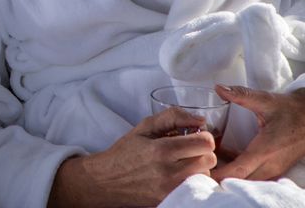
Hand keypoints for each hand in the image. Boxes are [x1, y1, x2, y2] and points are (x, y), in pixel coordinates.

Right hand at [49, 108, 216, 207]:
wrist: (107, 180)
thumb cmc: (125, 152)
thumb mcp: (144, 127)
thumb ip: (172, 117)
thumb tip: (199, 119)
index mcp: (162, 149)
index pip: (206, 142)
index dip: (202, 136)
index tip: (193, 136)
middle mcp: (170, 171)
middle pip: (210, 159)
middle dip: (202, 152)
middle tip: (188, 150)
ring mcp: (172, 189)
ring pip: (206, 175)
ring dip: (198, 168)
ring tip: (181, 164)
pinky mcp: (171, 200)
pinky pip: (195, 189)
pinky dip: (192, 181)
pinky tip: (178, 176)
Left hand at [210, 84, 304, 180]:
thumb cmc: (290, 110)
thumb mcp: (265, 100)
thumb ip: (241, 95)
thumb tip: (219, 88)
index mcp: (265, 150)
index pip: (238, 170)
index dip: (218, 173)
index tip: (201, 169)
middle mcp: (270, 164)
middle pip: (240, 180)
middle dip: (219, 176)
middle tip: (200, 164)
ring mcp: (274, 169)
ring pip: (248, 180)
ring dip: (229, 174)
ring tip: (210, 161)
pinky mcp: (276, 168)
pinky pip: (255, 176)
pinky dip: (240, 171)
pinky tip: (226, 157)